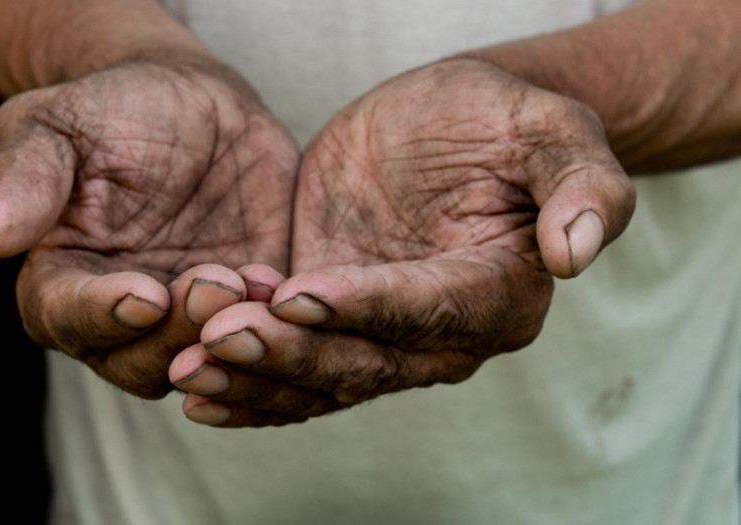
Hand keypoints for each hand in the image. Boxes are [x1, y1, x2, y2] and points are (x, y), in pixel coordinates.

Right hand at [0, 59, 297, 398]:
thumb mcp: (55, 125)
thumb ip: (26, 176)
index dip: (102, 315)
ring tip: (252, 285)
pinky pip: (261, 335)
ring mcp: (187, 316)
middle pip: (138, 359)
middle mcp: (121, 315)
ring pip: (203, 361)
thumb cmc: (109, 110)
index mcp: (60, 279)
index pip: (65, 318)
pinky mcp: (247, 305)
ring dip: (229, 337)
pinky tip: (286, 284)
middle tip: (213, 284)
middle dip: (177, 333)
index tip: (144, 294)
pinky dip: (275, 324)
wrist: (191, 103)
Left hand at [170, 58, 634, 425]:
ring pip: (319, 379)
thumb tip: (576, 252)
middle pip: (363, 363)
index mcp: (499, 296)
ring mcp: (383, 336)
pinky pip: (292, 366)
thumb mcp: (549, 131)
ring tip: (188, 369)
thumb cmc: (500, 121)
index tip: (297, 295)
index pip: (427, 312)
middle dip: (289, 355)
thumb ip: (580, 185)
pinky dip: (246, 382)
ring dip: (253, 379)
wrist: (446, 125)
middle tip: (219, 338)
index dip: (363, 308)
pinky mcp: (335, 324)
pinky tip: (192, 382)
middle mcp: (442, 336)